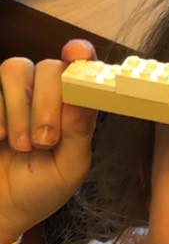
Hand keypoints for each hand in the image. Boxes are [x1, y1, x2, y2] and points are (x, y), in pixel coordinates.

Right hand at [0, 40, 96, 243]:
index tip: (75, 54)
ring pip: (17, 68)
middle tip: (43, 141)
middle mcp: (45, 93)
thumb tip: (85, 96)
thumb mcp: (68, 168)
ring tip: (20, 146)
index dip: (80, 55)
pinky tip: (0, 139)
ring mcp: (14, 93)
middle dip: (48, 104)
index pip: (80, 68)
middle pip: (50, 67)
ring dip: (20, 109)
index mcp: (72, 107)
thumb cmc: (38, 190)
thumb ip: (79, 131)